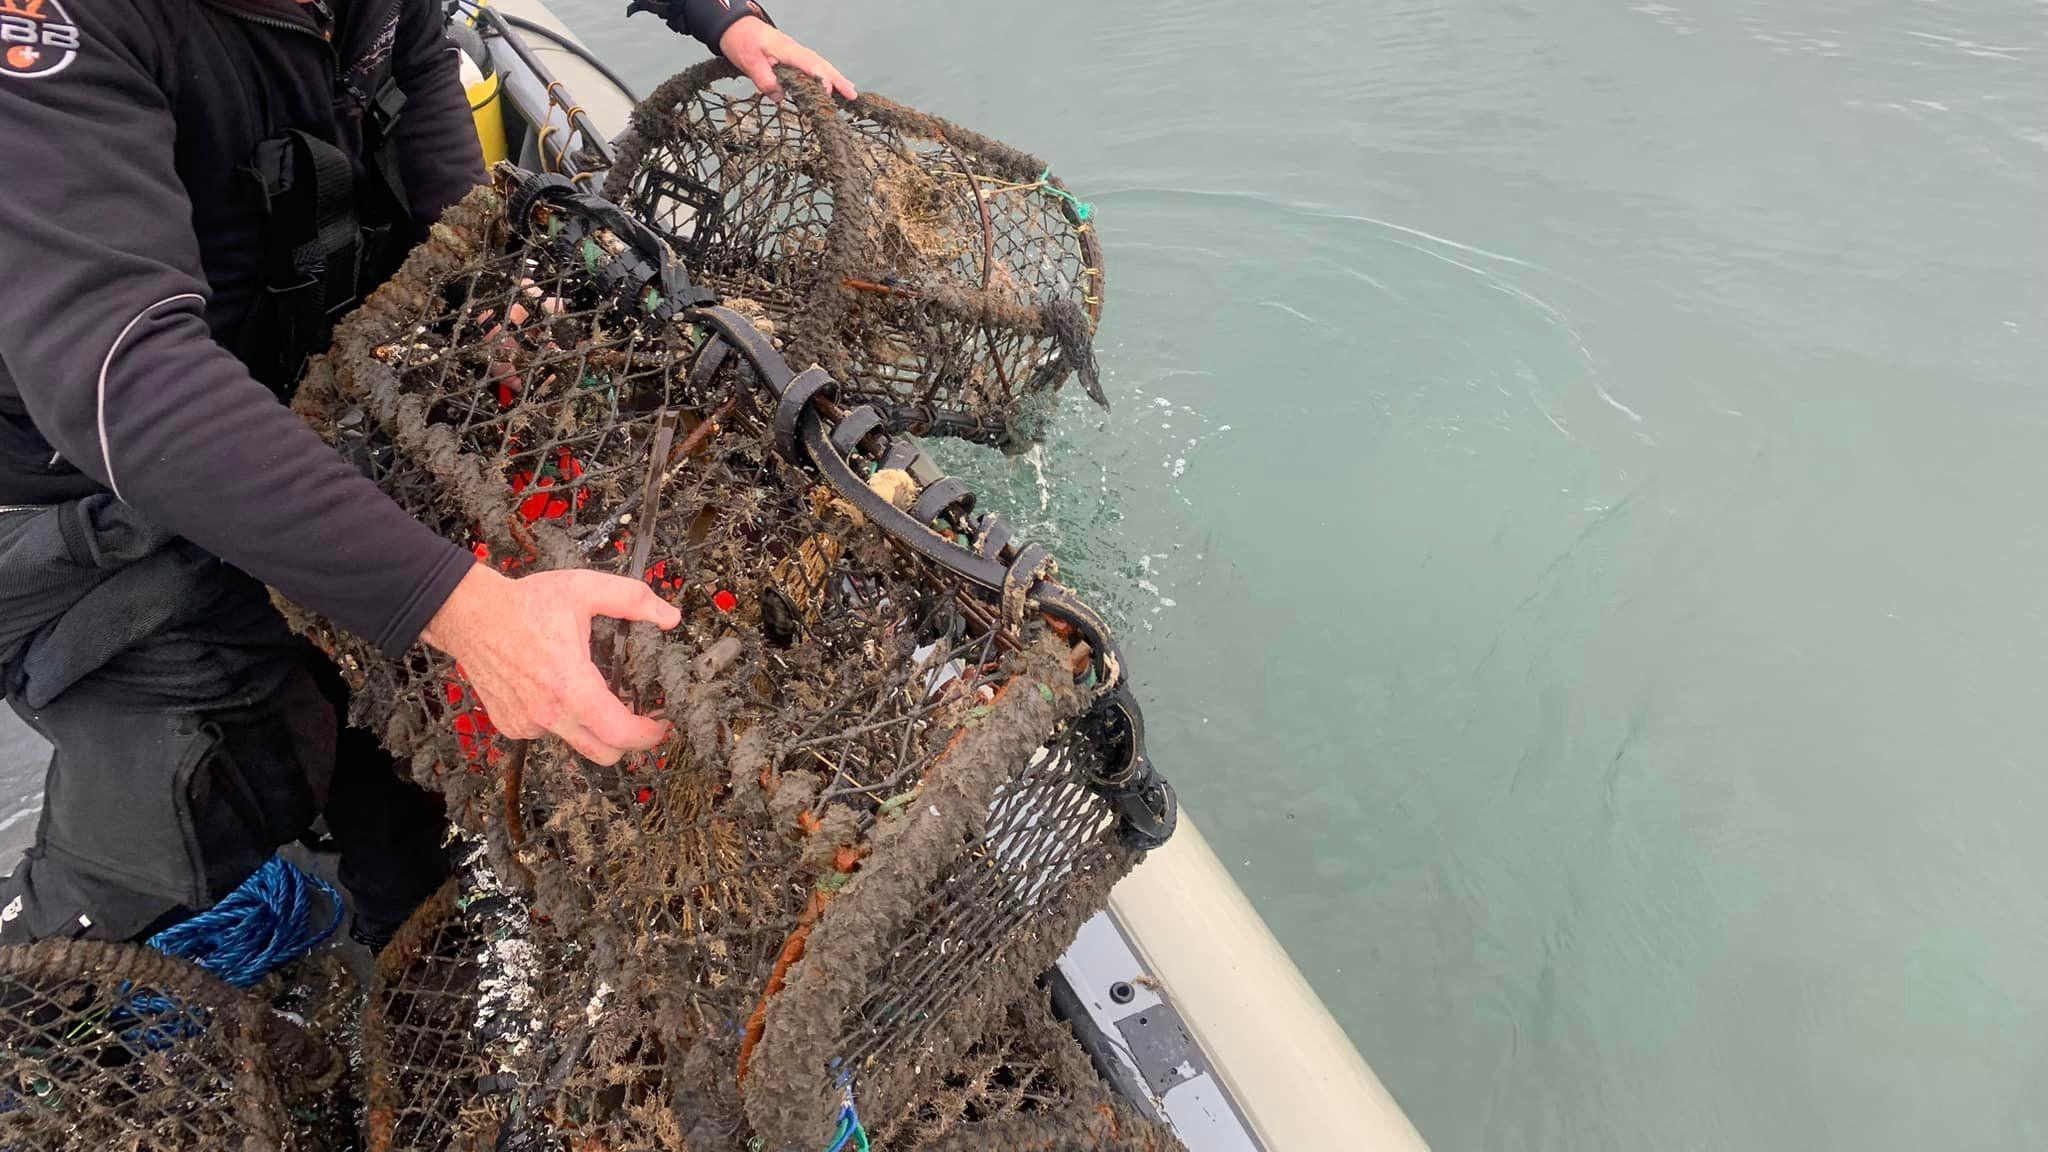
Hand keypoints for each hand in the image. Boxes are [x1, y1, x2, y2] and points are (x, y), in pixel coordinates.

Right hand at [421, 563, 680, 764]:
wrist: (468, 615)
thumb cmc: (526, 602)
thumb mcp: (584, 589)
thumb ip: (633, 599)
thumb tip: (671, 618)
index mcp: (569, 685)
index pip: (619, 734)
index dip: (648, 736)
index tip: (663, 724)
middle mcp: (547, 714)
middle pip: (604, 753)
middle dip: (629, 740)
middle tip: (640, 716)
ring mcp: (526, 724)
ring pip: (576, 742)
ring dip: (593, 726)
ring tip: (594, 692)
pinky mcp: (511, 726)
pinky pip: (549, 733)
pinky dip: (562, 719)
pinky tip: (556, 688)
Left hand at [719, 16, 856, 102]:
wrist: (734, 26)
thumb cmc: (741, 42)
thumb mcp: (749, 63)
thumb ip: (764, 80)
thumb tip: (780, 97)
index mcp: (787, 50)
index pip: (809, 65)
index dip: (820, 79)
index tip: (828, 93)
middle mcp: (795, 50)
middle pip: (822, 65)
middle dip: (838, 80)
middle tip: (852, 95)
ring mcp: (795, 53)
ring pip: (820, 65)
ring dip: (836, 78)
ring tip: (850, 92)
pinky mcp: (792, 56)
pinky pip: (813, 66)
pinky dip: (825, 74)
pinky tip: (831, 84)